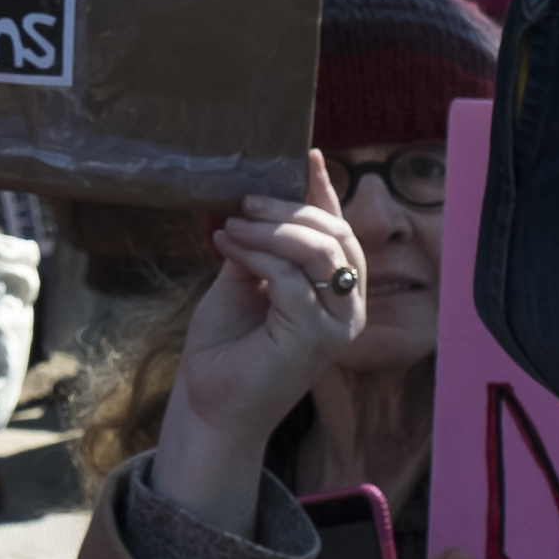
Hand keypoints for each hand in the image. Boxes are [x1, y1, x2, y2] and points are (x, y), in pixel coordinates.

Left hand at [145, 169, 365, 516]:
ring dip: (272, 229)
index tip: (308, 156)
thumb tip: (262, 201)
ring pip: (320, 252)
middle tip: (246, 202)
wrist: (209, 402)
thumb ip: (264, 247)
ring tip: (232, 225)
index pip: (340, 233)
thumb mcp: (247, 281)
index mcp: (339, 294)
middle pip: (336, 236)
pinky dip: (257, 253)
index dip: (324, 192)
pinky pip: (290, 277)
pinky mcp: (313, 337)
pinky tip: (227, 246)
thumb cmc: (228, 346)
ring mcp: (336, 325)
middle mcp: (349, 309)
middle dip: (289, 209)